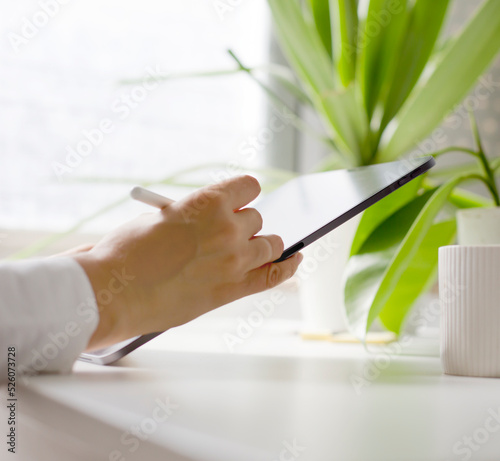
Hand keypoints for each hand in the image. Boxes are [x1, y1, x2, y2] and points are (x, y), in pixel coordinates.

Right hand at [73, 175, 301, 349]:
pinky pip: (275, 275)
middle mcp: (228, 228)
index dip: (243, 193)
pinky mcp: (232, 289)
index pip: (248, 186)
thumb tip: (211, 220)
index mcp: (207, 202)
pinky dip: (289, 266)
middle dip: (242, 223)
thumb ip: (194, 216)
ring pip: (270, 243)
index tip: (239, 199)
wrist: (113, 292)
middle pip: (256, 218)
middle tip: (224, 234)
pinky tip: (296, 259)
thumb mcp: (160, 218)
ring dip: (260, 243)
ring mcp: (234, 260)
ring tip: (245, 248)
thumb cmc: (127, 252)